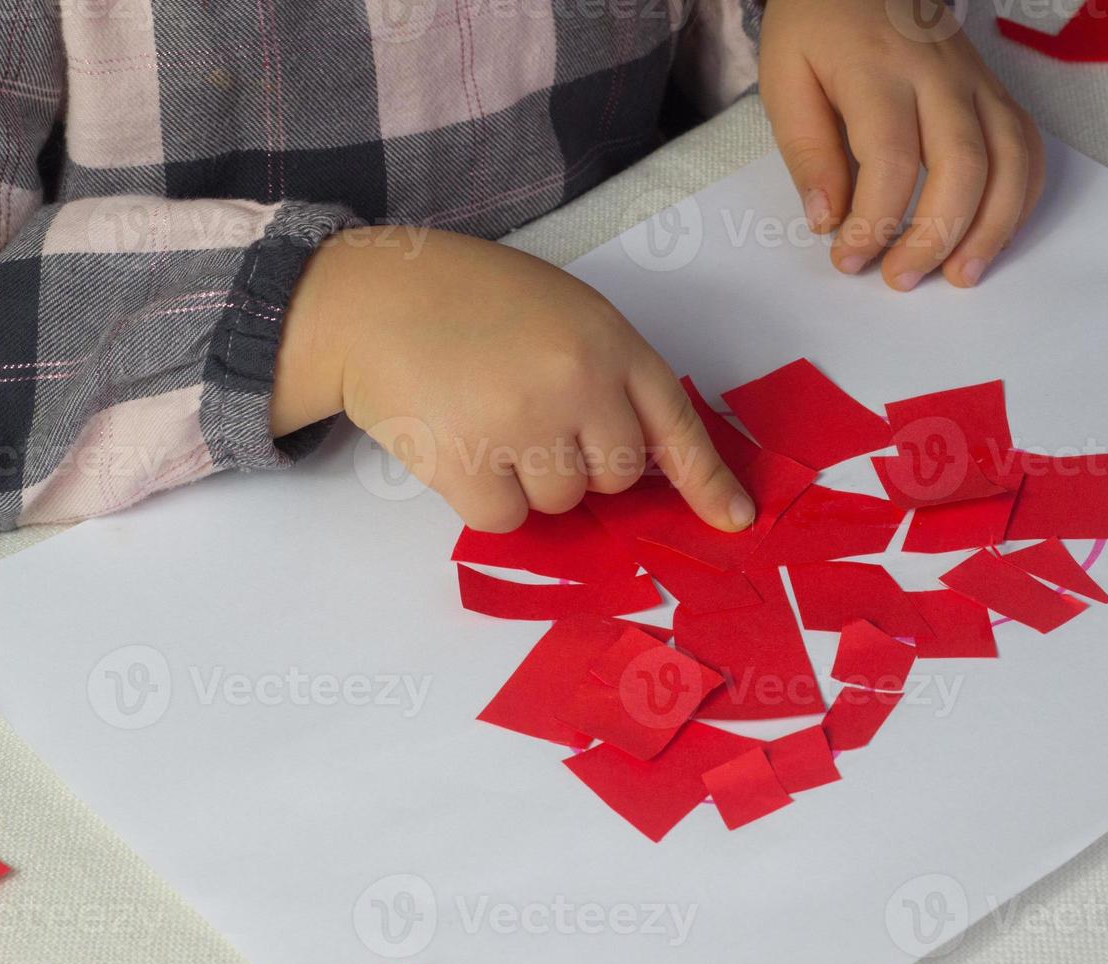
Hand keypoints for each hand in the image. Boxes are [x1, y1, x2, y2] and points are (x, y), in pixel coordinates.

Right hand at [271, 228, 753, 532]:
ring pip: (563, 503)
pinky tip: (461, 446)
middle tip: (531, 417)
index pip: (675, 424)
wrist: (372, 298)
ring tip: (488, 420)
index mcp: (609, 341)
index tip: (735, 519)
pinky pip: (508, 521)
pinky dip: (486, 498)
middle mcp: (578, 383)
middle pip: (617, 478)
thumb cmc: (471, 301)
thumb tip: (639, 460)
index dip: (707, 480)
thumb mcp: (564, 310)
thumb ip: (609, 373)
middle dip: (582, 463)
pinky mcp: (470, 466)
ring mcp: (525, 425)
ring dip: (530, 480)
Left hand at [759, 0, 1045, 289]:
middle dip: (936, 237)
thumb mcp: (785, 79)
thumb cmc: (818, 26)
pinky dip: (1020, 198)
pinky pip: (1027, 147)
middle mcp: (940, 75)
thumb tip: (827, 220)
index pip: (892, 160)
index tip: (847, 258)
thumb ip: (806, 150)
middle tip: (901, 278)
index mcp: (879, 70)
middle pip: (963, 167)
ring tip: (960, 276)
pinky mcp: (995, 91)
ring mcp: (977, 82)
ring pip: (1010, 161)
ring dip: (992, 228)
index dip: (874, 222)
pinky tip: (993, 236)